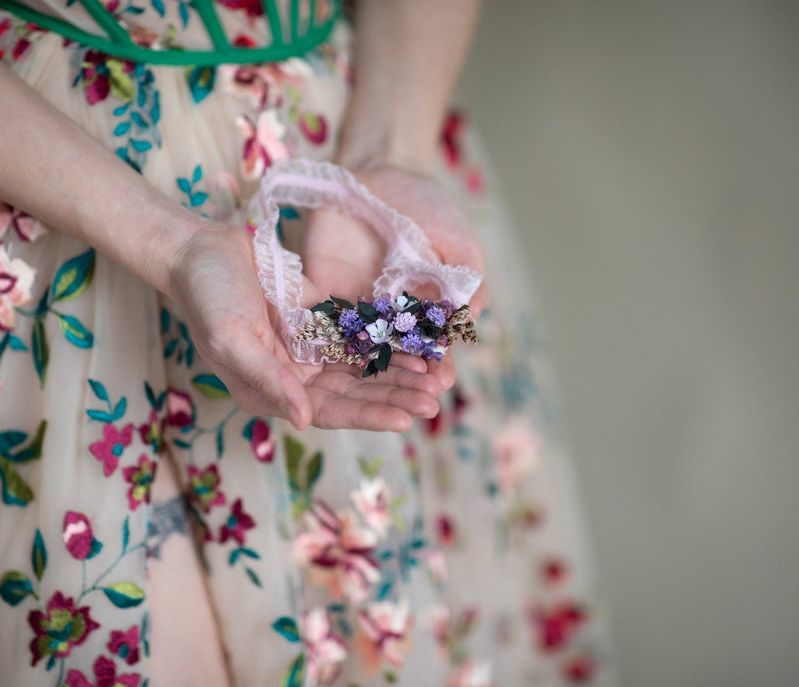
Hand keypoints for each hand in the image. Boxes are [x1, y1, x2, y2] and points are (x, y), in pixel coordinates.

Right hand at [165, 227, 443, 431]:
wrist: (201, 248)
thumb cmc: (207, 296)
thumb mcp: (230, 339)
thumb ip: (268, 379)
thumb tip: (305, 420)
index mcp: (272, 392)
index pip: (330, 412)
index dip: (368, 415)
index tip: (406, 418)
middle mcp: (296, 377)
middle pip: (355, 393)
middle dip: (394, 396)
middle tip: (434, 400)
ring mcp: (311, 348)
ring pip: (364, 368)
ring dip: (399, 373)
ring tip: (437, 375)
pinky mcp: (323, 320)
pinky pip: (362, 335)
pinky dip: (389, 340)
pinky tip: (420, 344)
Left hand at [301, 165, 488, 388]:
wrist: (375, 172)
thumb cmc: (424, 205)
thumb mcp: (456, 239)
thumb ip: (467, 278)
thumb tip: (475, 316)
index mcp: (427, 310)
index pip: (433, 346)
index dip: (437, 363)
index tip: (441, 379)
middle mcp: (393, 318)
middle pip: (398, 358)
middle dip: (406, 382)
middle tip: (413, 402)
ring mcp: (357, 310)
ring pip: (363, 352)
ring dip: (372, 378)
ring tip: (378, 397)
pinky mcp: (324, 297)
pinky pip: (326, 327)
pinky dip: (331, 347)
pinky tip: (334, 366)